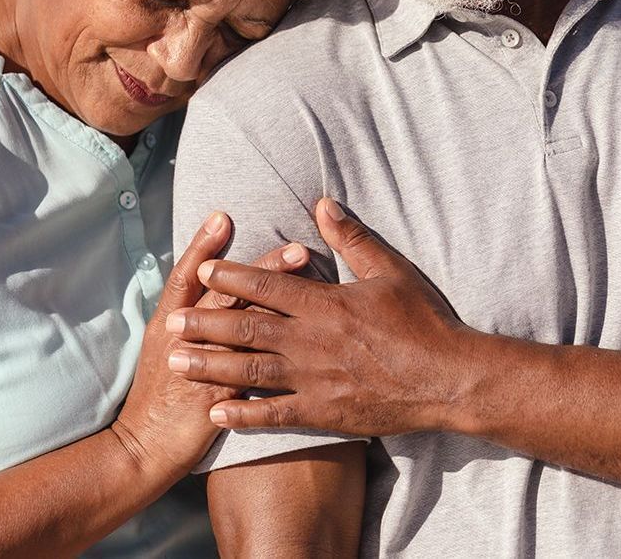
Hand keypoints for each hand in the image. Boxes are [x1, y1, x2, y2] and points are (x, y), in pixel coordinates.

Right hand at [111, 211, 307, 478]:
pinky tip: (304, 340)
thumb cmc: (157, 395)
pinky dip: (275, 354)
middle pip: (224, 295)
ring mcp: (200, 365)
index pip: (187, 276)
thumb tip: (212, 287)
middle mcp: (182, 337)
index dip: (204, 246)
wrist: (142, 447)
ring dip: (277, 306)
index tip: (224, 217)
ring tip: (308, 289)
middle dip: (260, 270)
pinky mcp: (217, 395)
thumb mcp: (163, 346)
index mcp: (168, 322)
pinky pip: (250, 370)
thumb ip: (187, 316)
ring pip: (242, 329)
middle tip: (296, 247)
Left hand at [164, 198, 468, 436]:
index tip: (202, 269)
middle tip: (170, 321)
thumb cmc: (424, 322)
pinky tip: (216, 413)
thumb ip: (352, 239)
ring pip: (250, 372)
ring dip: (211, 366)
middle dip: (206, 322)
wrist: (450, 379)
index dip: (232, 276)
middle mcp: (312, 341)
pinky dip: (243, 415)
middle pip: (247, 328)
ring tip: (177, 362)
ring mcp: (315, 380)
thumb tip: (323, 204)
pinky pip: (275, 416)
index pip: (268, 285)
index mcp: (326, 304)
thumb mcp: (391, 271)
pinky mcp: (324, 413)